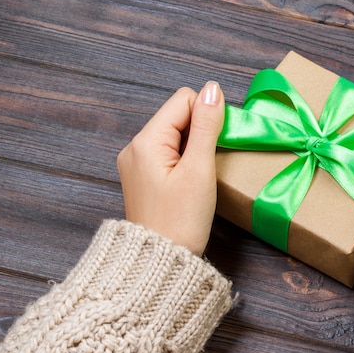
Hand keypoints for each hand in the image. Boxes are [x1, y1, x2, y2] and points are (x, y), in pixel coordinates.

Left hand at [117, 81, 224, 254]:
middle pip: (178, 115)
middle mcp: (135, 147)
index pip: (184, 100)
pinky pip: (168, 152)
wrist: (160, 264)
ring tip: (200, 176)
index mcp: (146, 141)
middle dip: (201, 132)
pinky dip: (185, 159)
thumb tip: (212, 88)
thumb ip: (207, 126)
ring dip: (194, 147)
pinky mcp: (142, 177)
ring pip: (175, 134)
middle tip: (209, 164)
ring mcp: (136, 162)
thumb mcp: (199, 170)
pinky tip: (190, 181)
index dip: (208, 116)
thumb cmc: (182, 220)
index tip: (218, 145)